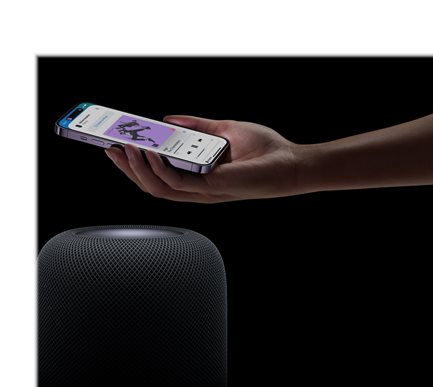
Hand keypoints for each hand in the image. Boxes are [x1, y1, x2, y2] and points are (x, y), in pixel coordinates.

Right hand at [105, 116, 299, 202]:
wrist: (291, 161)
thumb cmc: (265, 150)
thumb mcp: (224, 130)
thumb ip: (196, 126)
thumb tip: (167, 118)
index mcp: (199, 176)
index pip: (160, 175)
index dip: (135, 164)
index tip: (116, 145)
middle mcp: (199, 187)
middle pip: (152, 185)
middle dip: (127, 168)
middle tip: (109, 147)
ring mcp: (205, 191)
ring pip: (159, 188)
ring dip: (137, 169)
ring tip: (123, 148)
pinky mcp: (214, 188)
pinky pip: (177, 183)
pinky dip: (159, 168)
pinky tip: (150, 152)